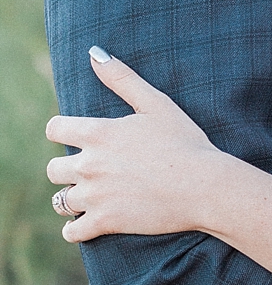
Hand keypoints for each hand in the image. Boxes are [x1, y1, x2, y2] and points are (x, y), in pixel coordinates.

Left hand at [46, 49, 220, 241]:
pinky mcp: (106, 222)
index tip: (77, 139)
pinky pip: (72, 231)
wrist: (205, 186)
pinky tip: (87, 224)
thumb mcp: (156, 104)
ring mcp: (95, 196)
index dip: (63, 133)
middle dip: (66, 170)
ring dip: (72, 199)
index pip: (55, 129)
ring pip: (60, 201)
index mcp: (98, 133)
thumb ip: (122, 78)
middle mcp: (89, 164)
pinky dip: (75, 229)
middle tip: (90, 172)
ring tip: (91, 197)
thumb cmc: (186, 142)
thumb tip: (95, 53)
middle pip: (53, 169)